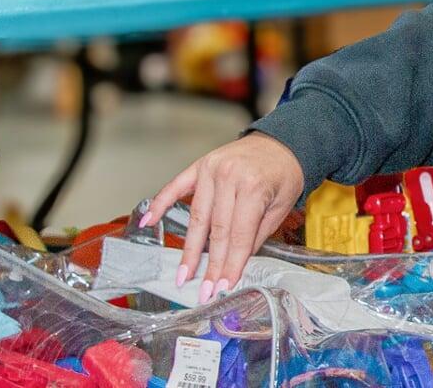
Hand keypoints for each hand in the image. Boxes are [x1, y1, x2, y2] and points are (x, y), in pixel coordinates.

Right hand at [141, 133, 303, 302]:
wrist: (283, 141)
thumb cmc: (284, 173)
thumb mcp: (282, 206)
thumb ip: (258, 234)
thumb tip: (238, 264)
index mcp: (254, 186)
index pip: (239, 235)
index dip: (231, 263)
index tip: (223, 286)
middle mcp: (230, 176)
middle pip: (216, 230)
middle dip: (210, 264)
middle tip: (202, 290)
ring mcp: (212, 169)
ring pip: (197, 217)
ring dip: (189, 249)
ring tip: (183, 274)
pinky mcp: (200, 165)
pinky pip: (176, 187)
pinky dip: (161, 204)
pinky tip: (148, 222)